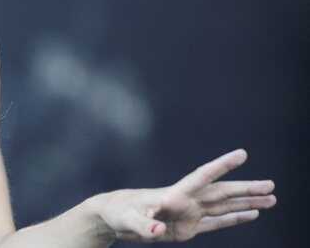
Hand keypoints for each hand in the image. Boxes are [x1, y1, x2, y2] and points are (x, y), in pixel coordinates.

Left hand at [93, 149, 275, 242]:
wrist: (113, 216)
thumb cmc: (118, 213)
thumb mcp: (127, 220)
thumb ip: (143, 225)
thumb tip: (156, 230)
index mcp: (174, 194)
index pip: (202, 176)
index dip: (221, 166)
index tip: (242, 154)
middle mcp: (186, 201)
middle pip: (221, 192)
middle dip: (246, 188)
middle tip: (271, 185)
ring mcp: (189, 213)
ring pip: (224, 206)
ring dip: (247, 202)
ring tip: (271, 199)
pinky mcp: (187, 227)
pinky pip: (216, 222)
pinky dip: (234, 218)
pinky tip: (251, 214)